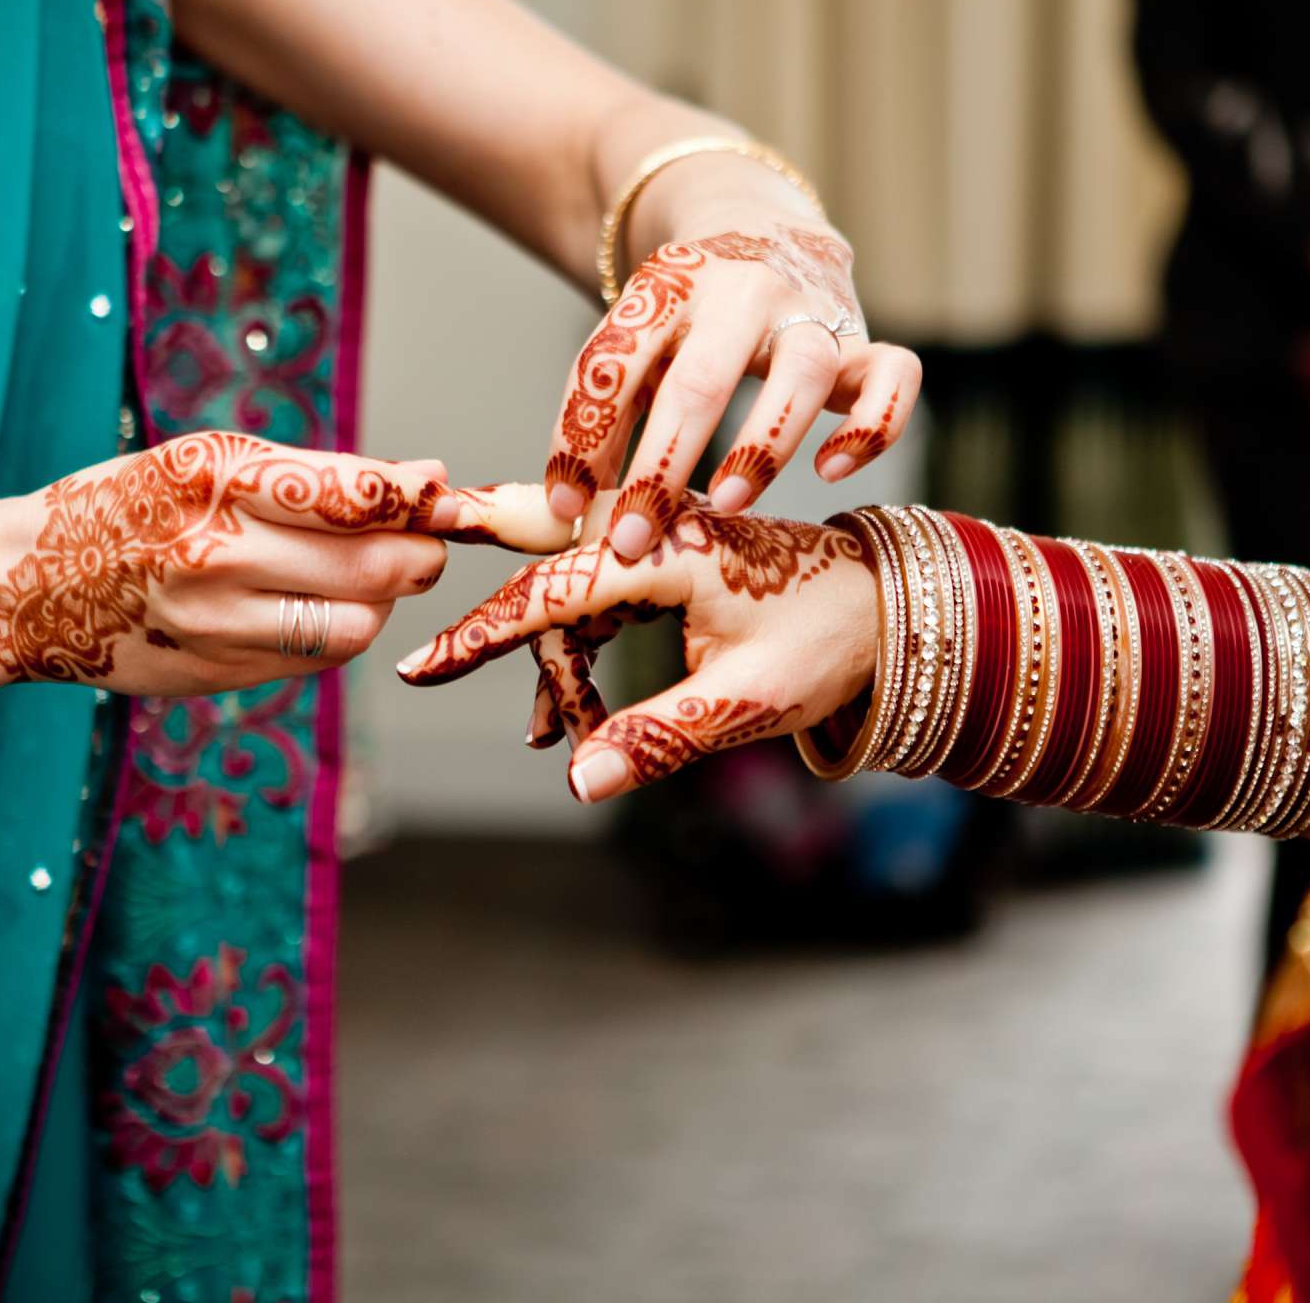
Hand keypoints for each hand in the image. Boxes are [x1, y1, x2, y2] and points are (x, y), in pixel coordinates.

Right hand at [0, 433, 459, 696]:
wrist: (25, 584)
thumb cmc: (132, 505)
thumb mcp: (207, 460)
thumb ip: (317, 473)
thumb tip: (425, 481)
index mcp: (212, 475)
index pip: (355, 495)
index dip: (420, 501)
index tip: (447, 498)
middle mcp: (213, 551)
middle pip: (373, 566)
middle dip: (419, 552)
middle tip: (425, 541)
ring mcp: (212, 622)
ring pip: (356, 624)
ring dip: (383, 602)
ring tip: (367, 575)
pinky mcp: (214, 673)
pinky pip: (316, 660)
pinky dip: (337, 633)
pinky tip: (316, 607)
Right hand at [397, 491, 878, 803]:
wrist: (889, 608)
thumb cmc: (829, 643)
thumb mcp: (748, 703)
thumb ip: (659, 738)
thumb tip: (581, 783)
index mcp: (674, 549)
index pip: (555, 592)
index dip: (483, 637)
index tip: (420, 668)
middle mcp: (655, 528)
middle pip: (547, 562)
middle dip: (496, 594)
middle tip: (444, 583)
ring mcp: (655, 539)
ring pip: (569, 599)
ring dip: (552, 667)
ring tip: (551, 739)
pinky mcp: (662, 559)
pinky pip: (596, 606)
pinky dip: (577, 658)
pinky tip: (567, 723)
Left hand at [543, 206, 922, 561]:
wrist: (760, 228)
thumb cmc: (685, 319)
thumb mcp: (635, 346)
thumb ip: (604, 415)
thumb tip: (570, 512)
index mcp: (665, 287)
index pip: (613, 365)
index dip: (581, 440)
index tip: (565, 509)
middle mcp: (739, 291)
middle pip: (702, 380)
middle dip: (662, 467)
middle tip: (633, 536)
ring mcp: (809, 310)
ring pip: (802, 373)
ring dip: (762, 447)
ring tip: (728, 504)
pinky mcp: (862, 335)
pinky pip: (893, 376)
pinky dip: (873, 425)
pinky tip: (831, 469)